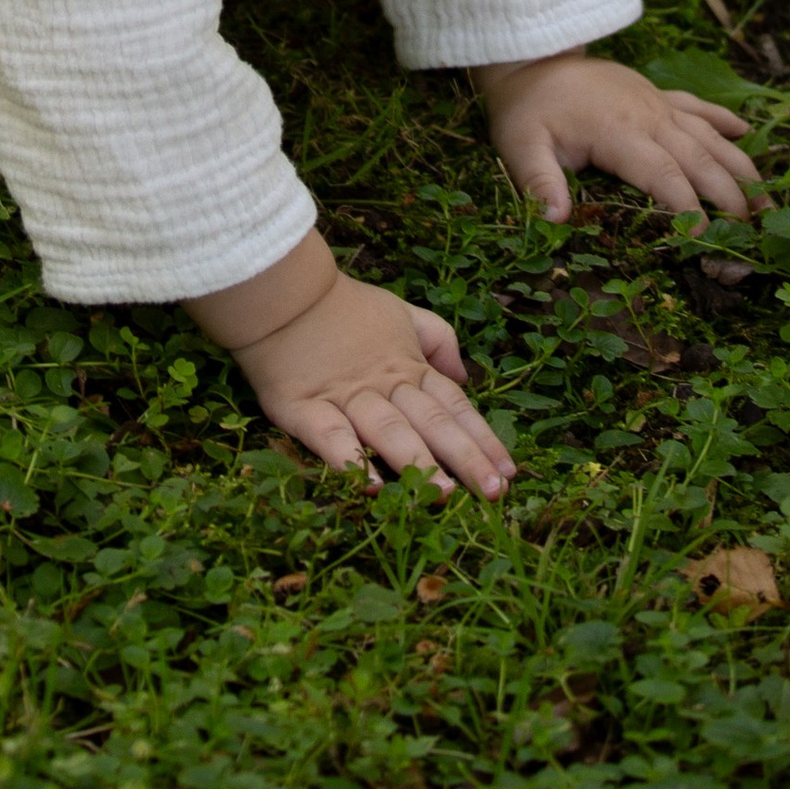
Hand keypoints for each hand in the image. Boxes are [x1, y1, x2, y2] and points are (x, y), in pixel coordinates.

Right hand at [188, 235, 513, 498]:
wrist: (280, 294)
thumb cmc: (343, 307)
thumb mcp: (401, 312)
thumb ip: (438, 339)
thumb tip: (466, 376)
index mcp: (408, 366)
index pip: (454, 405)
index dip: (483, 438)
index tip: (509, 471)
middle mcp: (383, 385)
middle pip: (431, 422)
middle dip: (465, 457)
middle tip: (493, 492)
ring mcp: (344, 397)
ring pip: (389, 431)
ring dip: (419, 462)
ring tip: (446, 495)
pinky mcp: (303, 409)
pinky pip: (332, 438)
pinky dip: (351, 461)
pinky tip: (371, 487)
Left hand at [475, 47, 761, 226]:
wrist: (532, 56)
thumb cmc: (526, 108)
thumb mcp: (519, 144)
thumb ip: (538, 180)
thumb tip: (555, 218)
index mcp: (618, 131)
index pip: (664, 173)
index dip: (688, 206)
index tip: (707, 237)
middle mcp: (648, 115)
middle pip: (700, 158)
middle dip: (731, 195)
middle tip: (755, 231)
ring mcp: (656, 103)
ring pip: (709, 135)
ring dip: (740, 166)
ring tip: (767, 199)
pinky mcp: (656, 94)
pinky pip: (697, 106)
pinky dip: (723, 120)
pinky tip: (747, 132)